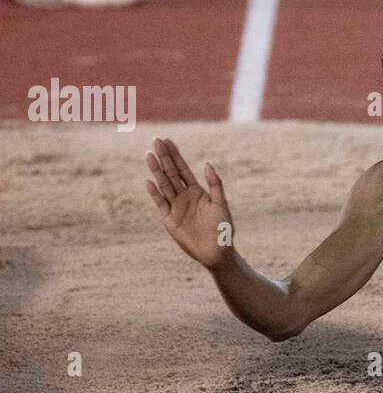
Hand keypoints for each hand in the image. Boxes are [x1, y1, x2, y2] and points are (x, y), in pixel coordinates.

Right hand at [146, 138, 232, 269]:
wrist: (216, 251)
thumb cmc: (223, 228)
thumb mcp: (221, 204)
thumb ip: (215, 184)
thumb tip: (207, 164)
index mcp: (197, 191)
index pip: (183, 169)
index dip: (175, 155)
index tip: (167, 141)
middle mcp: (184, 196)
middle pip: (171, 173)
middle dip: (164, 157)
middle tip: (156, 141)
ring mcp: (176, 206)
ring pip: (164, 185)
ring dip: (157, 170)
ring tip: (149, 155)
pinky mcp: (169, 219)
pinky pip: (160, 203)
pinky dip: (155, 193)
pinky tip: (149, 181)